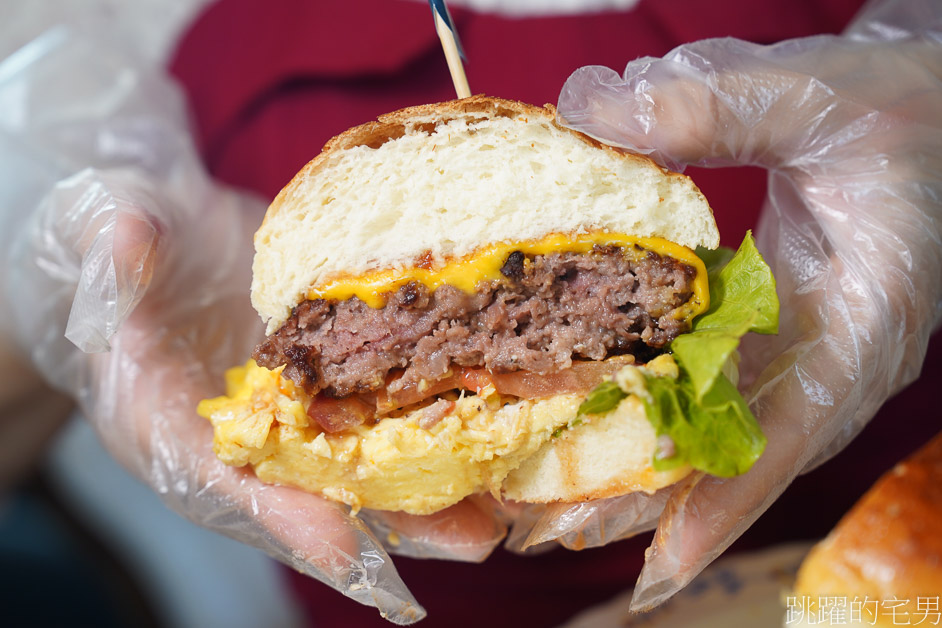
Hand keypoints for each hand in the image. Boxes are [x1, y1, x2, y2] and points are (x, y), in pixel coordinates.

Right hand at [0, 29, 504, 623]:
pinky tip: (495, 435)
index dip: (282, 512)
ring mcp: (283, 420)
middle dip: (392, 522)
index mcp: (162, 420)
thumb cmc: (122, 248)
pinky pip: (376, 423)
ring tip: (506, 508)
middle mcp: (232, 439)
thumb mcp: (103, 238)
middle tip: (474, 538)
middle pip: (314, 497)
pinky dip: (432, 435)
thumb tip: (130, 241)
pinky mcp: (321, 390)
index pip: (221, 480)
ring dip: (431, 493)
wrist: (159, 239)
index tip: (347, 541)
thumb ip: (116, 256)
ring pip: (357, 470)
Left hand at [543, 0, 941, 608]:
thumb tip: (587, 110)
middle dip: (640, 501)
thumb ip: (712, 107)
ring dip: (629, 464)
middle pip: (729, 454)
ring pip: (709, 428)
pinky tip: (581, 416)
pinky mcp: (767, 325)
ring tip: (538, 498)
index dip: (723, 505)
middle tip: (542, 533)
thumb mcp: (817, 95)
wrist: (930, 106)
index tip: (656, 569)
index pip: (789, 435)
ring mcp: (797, 347)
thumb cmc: (903, 105)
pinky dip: (643, 405)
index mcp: (861, 324)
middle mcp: (828, 356)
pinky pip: (702, 383)